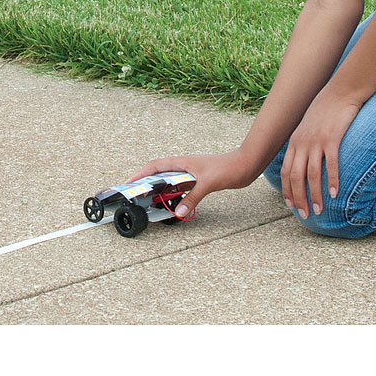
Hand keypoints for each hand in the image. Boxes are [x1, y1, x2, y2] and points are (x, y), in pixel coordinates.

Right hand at [126, 151, 254, 219]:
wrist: (245, 165)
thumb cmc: (228, 168)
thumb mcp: (208, 183)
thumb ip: (193, 198)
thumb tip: (179, 212)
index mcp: (183, 162)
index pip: (156, 166)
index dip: (141, 173)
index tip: (130, 182)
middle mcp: (185, 167)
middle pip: (161, 174)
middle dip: (148, 183)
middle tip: (137, 195)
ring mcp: (192, 173)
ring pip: (171, 181)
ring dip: (161, 190)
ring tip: (152, 201)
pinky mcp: (200, 180)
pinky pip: (182, 187)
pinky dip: (175, 195)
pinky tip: (173, 202)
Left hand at [280, 94, 359, 218]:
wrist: (340, 93)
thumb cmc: (325, 111)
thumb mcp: (308, 127)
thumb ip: (304, 143)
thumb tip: (303, 160)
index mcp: (295, 142)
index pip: (286, 171)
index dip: (287, 190)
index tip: (291, 206)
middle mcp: (302, 143)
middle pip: (296, 176)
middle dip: (299, 198)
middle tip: (305, 215)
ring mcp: (317, 141)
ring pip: (312, 174)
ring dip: (315, 195)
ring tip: (319, 210)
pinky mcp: (332, 139)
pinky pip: (330, 164)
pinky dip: (331, 180)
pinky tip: (334, 193)